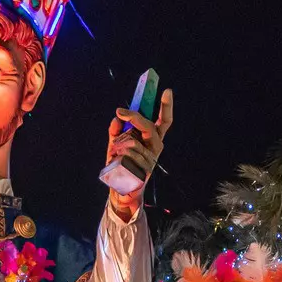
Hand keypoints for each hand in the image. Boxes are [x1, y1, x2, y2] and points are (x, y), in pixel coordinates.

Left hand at [105, 88, 174, 217]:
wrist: (120, 190)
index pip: (164, 121)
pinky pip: (129, 156)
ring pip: (134, 142)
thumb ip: (116, 131)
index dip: (166, 106)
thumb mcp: (116, 144)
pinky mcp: (145, 171)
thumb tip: (116, 118)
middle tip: (121, 111)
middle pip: (148, 126)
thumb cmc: (121, 164)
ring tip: (115, 153)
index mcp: (152, 138)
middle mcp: (156, 147)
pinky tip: (118, 163)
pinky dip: (120, 156)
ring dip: (119, 144)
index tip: (167, 91)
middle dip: (134, 117)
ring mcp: (151, 159)